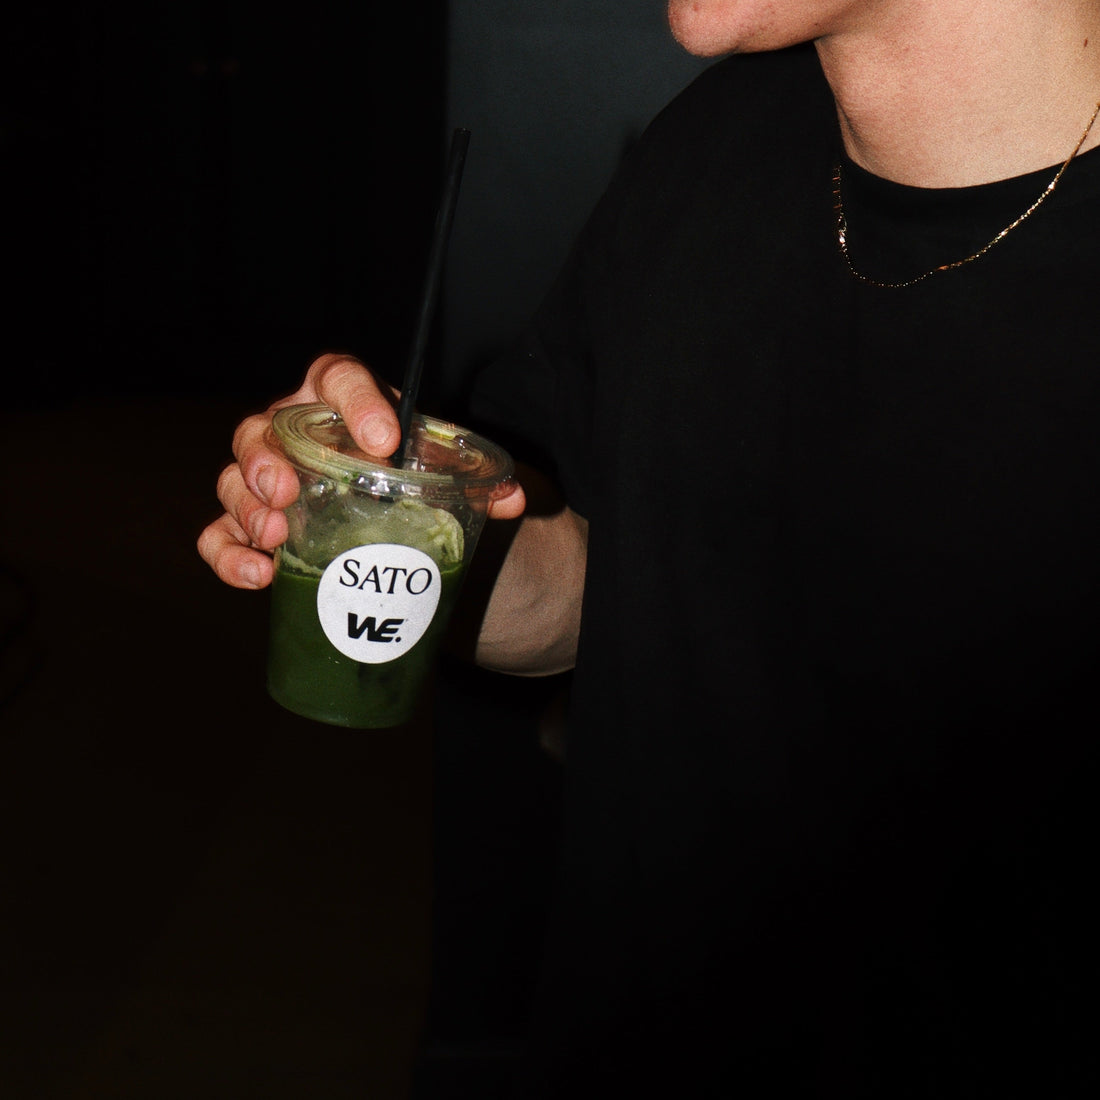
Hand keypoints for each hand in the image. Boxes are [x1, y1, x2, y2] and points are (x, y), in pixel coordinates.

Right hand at [196, 352, 525, 588]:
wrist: (382, 508)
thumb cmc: (403, 472)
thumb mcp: (437, 469)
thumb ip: (473, 479)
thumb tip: (513, 501)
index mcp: (339, 401)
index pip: (337, 377)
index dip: (356, 400)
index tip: (385, 440)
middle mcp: (293, 434)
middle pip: (261, 429)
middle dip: (266, 459)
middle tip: (288, 490)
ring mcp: (266, 481)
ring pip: (233, 480)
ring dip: (246, 506)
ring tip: (275, 534)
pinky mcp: (253, 527)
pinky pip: (220, 535)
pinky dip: (230, 555)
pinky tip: (258, 576)